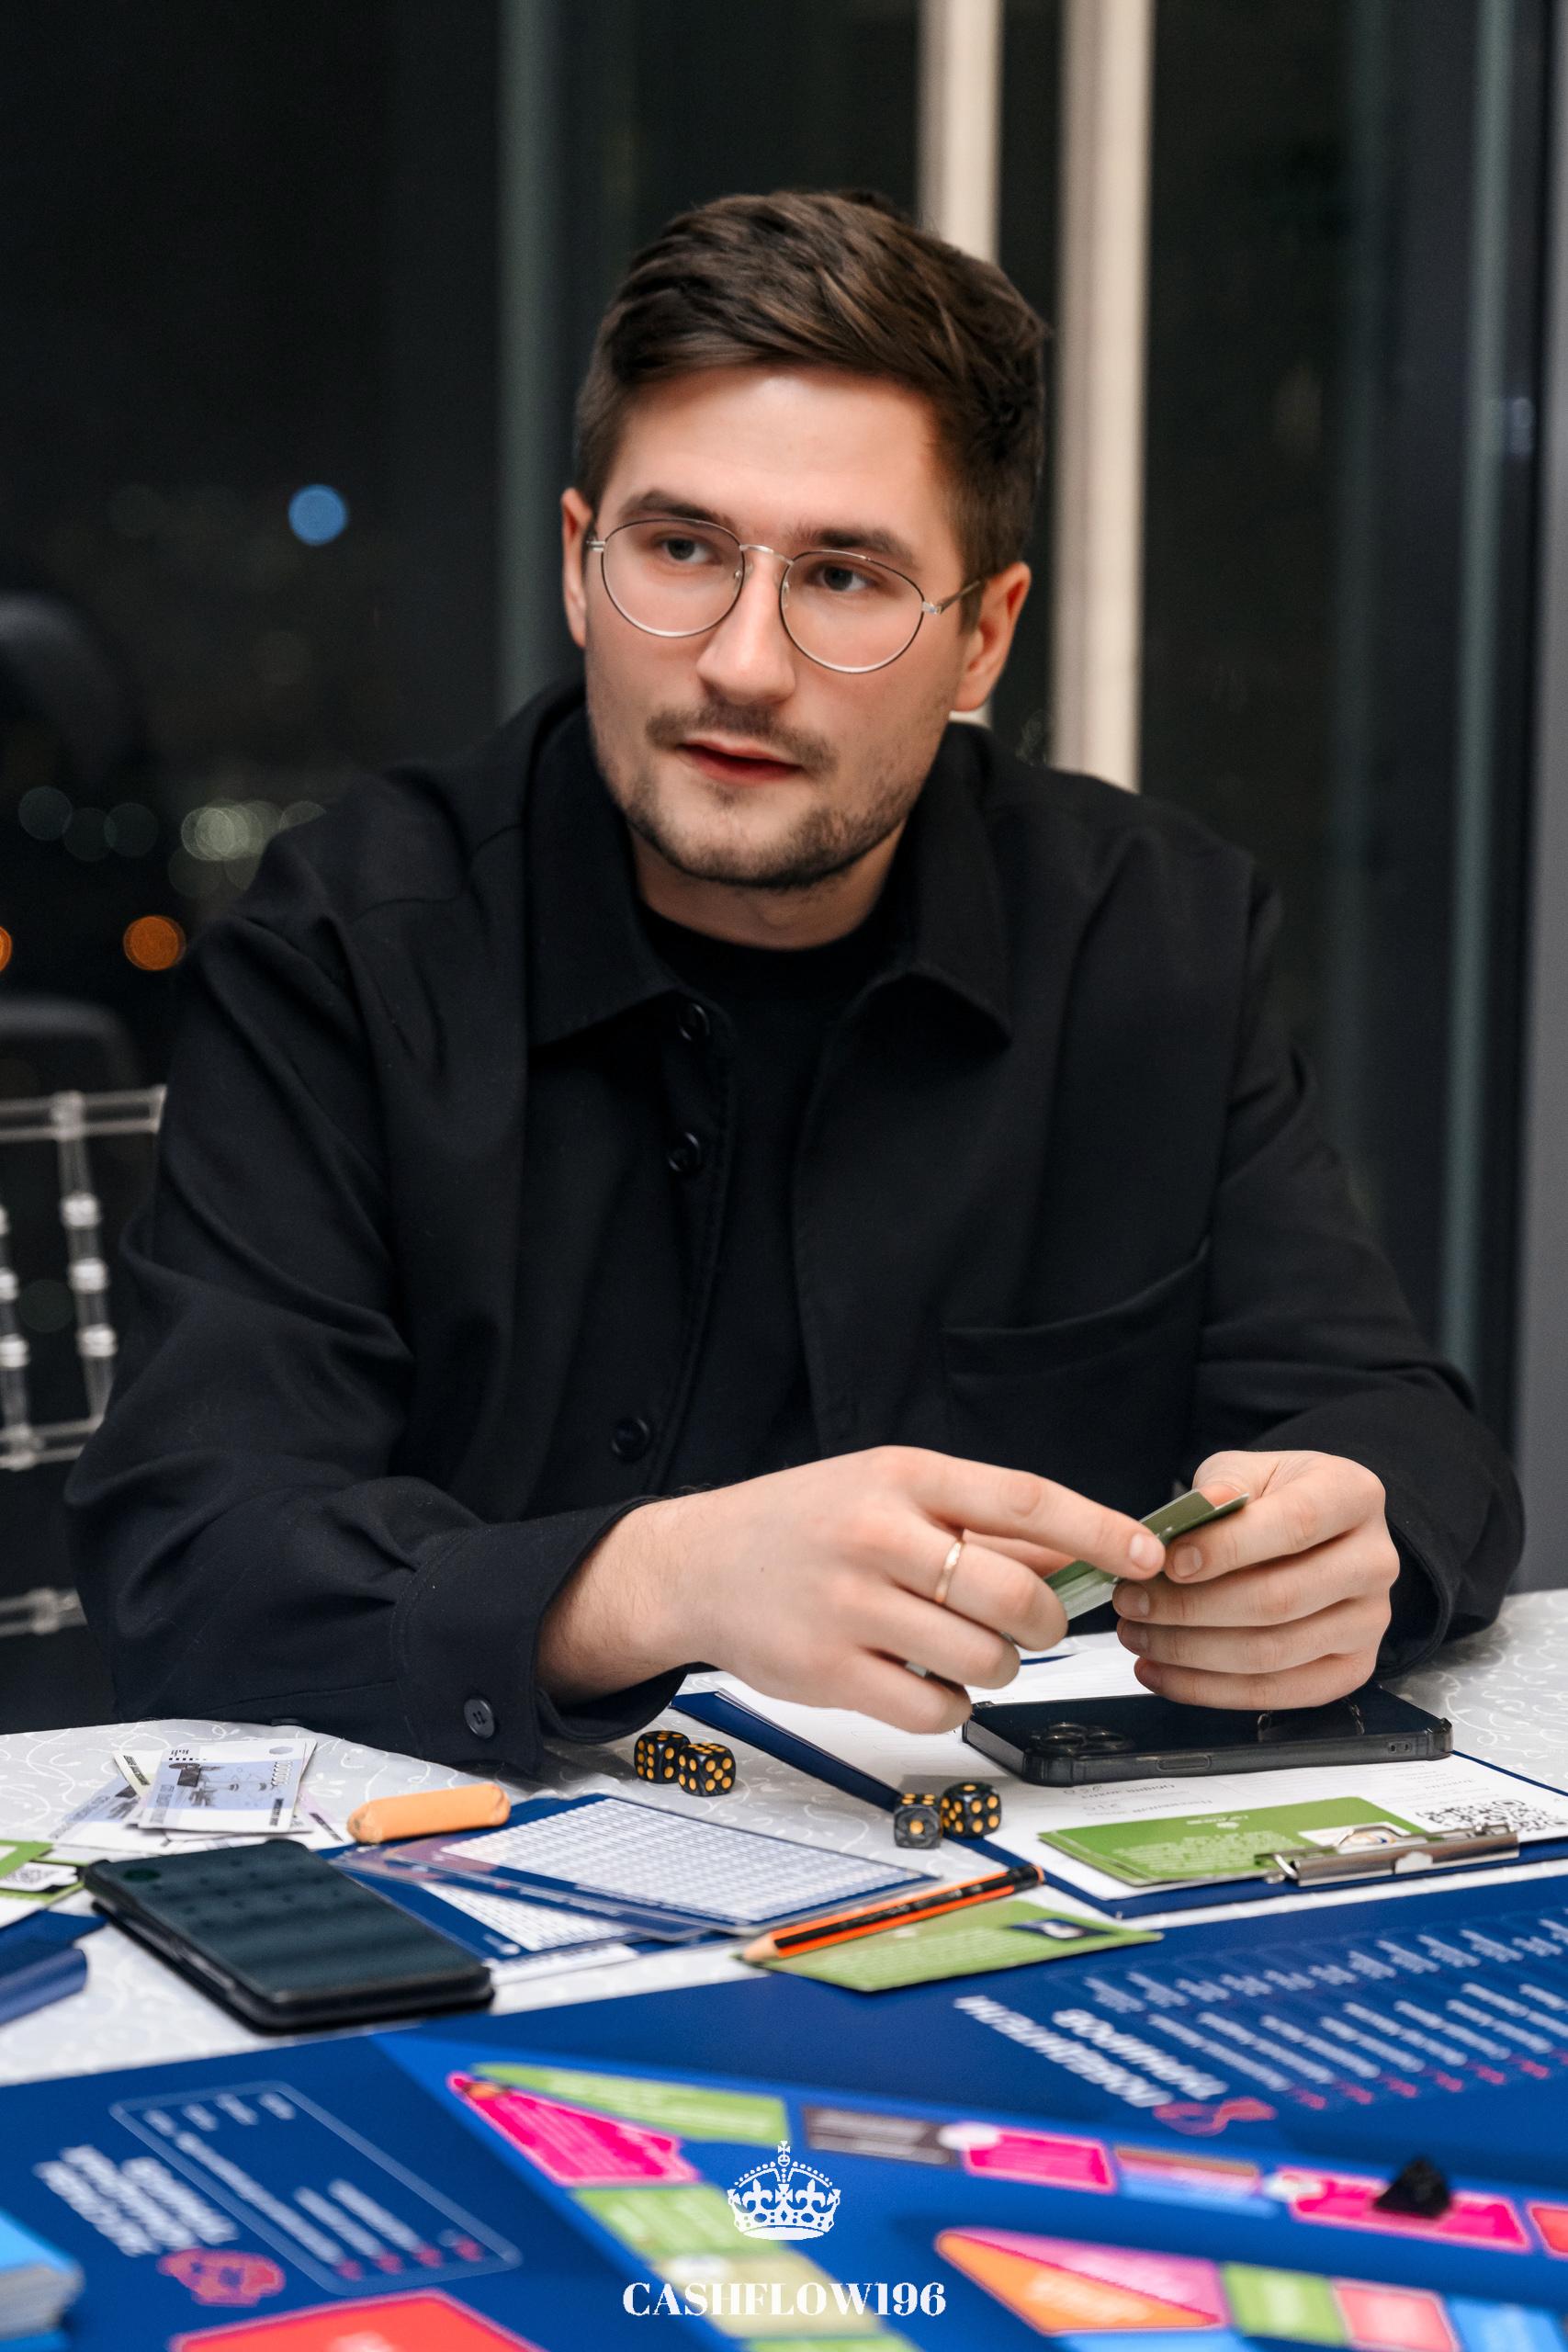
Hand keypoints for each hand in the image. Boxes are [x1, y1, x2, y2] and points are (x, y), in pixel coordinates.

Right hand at [538, 1446, 1166, 1733]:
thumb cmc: (806, 1524)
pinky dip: (951, 1704)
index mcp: (903, 1476)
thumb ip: (978, 1522)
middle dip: (1046, 1621)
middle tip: (1035, 1624)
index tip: (1148, 1553)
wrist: (696, 1565)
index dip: (1097, 1529)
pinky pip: (935, 1708)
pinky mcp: (829, 1672)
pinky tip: (925, 1681)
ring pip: (983, 1658)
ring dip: (997, 1666)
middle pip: (1013, 1593)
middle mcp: (877, 1535)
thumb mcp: (889, 1491)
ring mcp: (850, 1605)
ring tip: (962, 1649)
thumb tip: (1081, 1557)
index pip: (1023, 1499)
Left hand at [1111, 1449, 1399, 1707]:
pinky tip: (1162, 1671)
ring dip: (1190, 1651)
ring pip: (1272, 1653)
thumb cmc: (1276, 1498)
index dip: (1227, 1547)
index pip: (1294, 1525)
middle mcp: (1374, 1562)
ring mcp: (1368, 1622)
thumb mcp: (1247, 1471)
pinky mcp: (1351, 1669)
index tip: (1169, 1561)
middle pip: (1278, 1599)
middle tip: (1132, 1602)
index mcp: (1353, 1496)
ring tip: (1136, 1634)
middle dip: (1191, 1607)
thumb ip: (1219, 1489)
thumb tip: (1191, 1517)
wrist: (1318, 1534)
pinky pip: (1276, 1694)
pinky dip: (1208, 1689)